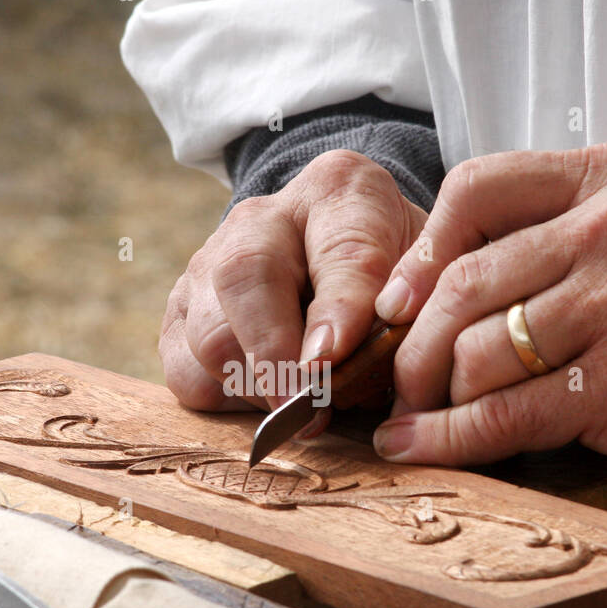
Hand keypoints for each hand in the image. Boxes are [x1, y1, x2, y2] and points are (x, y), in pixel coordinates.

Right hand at [160, 149, 426, 415]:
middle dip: (274, 353)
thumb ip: (418, 307)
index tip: (335, 357)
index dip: (339, 307)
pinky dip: (225, 400)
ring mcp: (210, 263)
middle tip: (306, 406)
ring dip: (255, 387)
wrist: (338, 258)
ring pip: (209, 334)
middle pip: (245, 277)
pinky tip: (267, 404)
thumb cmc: (392, 275)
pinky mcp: (182, 313)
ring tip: (300, 414)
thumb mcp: (424, 275)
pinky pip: (185, 370)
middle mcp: (261, 219)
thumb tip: (392, 361)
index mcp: (339, 193)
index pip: (339, 249)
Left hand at [372, 142, 606, 524]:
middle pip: (463, 283)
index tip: (393, 306)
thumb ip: (538, 246)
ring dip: (434, 398)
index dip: (418, 256)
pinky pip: (502, 413)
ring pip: (476, 351)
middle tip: (398, 386)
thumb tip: (408, 295)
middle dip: (412, 347)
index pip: (474, 190)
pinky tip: (416, 445)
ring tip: (420, 419)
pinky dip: (447, 437)